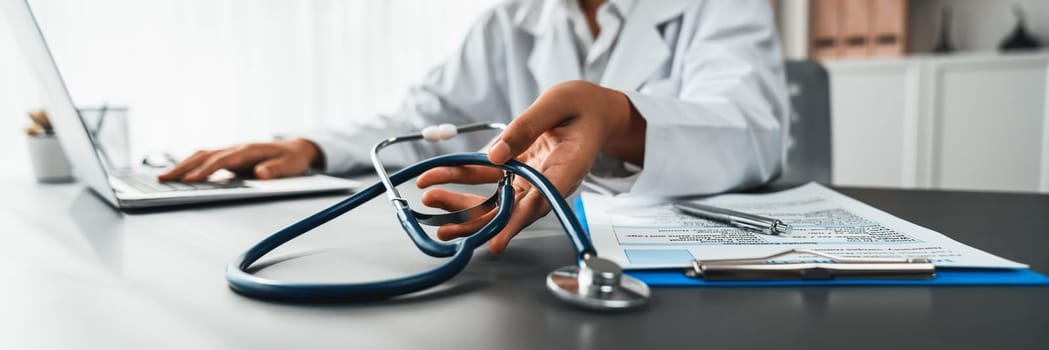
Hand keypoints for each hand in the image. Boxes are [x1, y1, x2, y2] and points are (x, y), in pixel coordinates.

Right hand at [157, 138, 322, 181]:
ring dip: (182, 165)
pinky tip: (180, 175)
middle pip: (204, 155)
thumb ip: (275, 170)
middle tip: (163, 179)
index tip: (190, 180)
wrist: (297, 149)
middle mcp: (236, 148)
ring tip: (163, 178)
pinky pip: (207, 160)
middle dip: (182, 166)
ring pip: (202, 155)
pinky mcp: (230, 157)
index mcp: (248, 150)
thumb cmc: (292, 159)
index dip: (205, 170)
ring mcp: (232, 151)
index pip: (221, 160)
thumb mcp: (289, 166)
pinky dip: (191, 165)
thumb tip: (260, 173)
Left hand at [416, 80, 645, 253]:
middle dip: (475, 219)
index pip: (541, 201)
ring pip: (494, 199)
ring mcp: (532, 179)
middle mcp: (548, 182)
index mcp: (567, 168)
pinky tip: (436, 178)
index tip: (496, 243)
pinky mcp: (519, 171)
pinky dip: (461, 179)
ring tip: (429, 198)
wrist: (594, 110)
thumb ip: (527, 126)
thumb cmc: (583, 105)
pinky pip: (487, 178)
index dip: (517, 224)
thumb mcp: (556, 103)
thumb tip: (496, 154)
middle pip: (510, 210)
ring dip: (461, 202)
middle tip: (444, 228)